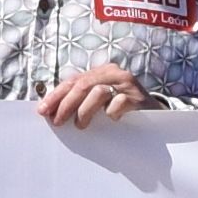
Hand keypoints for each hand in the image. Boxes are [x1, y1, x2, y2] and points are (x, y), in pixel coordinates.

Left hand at [34, 66, 155, 128]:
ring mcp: (127, 84)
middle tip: (57, 122)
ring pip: (97, 92)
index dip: (56, 95)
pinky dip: (111, 113)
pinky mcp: (138, 97)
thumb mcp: (102, 101)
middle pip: (83, 85)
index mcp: (101, 72)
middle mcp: (113, 73)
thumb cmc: (123, 109)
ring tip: (80, 126)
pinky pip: (119, 103)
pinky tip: (111, 120)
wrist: (156, 115)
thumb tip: (52, 111)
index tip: (42, 110)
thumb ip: (82, 100)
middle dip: (65, 104)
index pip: (73, 81)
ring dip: (84, 111)